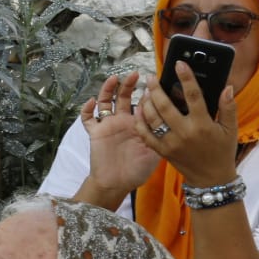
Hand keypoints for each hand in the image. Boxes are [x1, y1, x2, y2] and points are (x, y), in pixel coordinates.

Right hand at [81, 72, 161, 201]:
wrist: (117, 184)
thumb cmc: (137, 171)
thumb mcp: (155, 152)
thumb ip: (160, 136)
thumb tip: (172, 120)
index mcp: (138, 125)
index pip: (142, 103)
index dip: (146, 93)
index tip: (154, 84)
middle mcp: (123, 122)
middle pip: (124, 97)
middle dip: (128, 85)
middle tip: (135, 74)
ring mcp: (108, 126)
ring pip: (105, 102)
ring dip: (107, 89)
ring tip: (114, 79)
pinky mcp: (95, 133)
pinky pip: (87, 119)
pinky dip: (87, 109)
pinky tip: (92, 102)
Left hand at [137, 61, 239, 186]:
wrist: (210, 179)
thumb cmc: (222, 151)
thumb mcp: (230, 129)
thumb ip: (228, 107)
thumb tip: (227, 87)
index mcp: (202, 124)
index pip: (193, 95)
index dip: (186, 77)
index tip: (180, 64)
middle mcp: (184, 132)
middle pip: (165, 105)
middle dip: (156, 88)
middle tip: (151, 77)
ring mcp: (170, 143)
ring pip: (152, 118)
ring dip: (146, 102)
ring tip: (146, 91)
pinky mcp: (162, 151)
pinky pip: (145, 134)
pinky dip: (140, 121)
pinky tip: (139, 110)